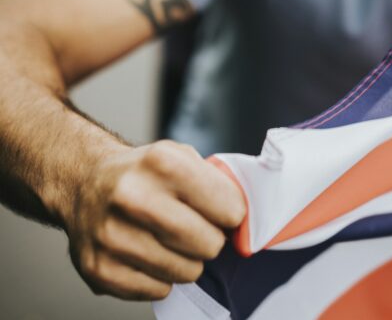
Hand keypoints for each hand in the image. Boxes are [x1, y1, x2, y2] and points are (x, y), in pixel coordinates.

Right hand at [56, 140, 244, 299]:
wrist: (85, 182)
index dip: (232, 215)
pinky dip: (160, 278)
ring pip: (186, 272)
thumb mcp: (183, 157)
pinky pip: (158, 290)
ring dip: (187, 261)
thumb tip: (249, 226)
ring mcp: (111, 235)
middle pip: (209, 245)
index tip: (223, 214)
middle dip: (211, 241)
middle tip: (197, 230)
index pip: (230, 209)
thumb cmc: (145, 174)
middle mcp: (133, 197)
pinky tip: (147, 255)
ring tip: (169, 241)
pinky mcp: (98, 268)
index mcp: (163, 164)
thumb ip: (219, 184)